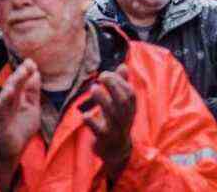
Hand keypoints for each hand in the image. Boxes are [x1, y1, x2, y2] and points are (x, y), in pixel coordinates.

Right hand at [0, 59, 40, 189]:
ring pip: (5, 96)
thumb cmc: (21, 129)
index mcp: (14, 99)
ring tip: (20, 73)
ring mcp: (1, 114)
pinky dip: (4, 101)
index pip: (19, 82)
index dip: (25, 71)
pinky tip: (10, 92)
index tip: (32, 61)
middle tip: (28, 63)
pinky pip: (0, 111)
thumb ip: (33, 92)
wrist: (12, 152)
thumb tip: (36, 73)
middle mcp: (6, 104)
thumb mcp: (32, 108)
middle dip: (19, 74)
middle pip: (12, 86)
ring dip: (12, 84)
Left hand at [82, 64, 135, 179]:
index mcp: (131, 109)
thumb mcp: (122, 105)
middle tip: (101, 75)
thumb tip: (122, 66)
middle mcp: (126, 118)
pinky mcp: (105, 139)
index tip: (107, 73)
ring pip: (112, 114)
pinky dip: (92, 122)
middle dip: (114, 86)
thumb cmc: (118, 122)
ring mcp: (116, 129)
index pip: (130, 93)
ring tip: (93, 88)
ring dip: (103, 99)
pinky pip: (99, 131)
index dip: (120, 82)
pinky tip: (85, 114)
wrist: (117, 151)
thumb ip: (122, 85)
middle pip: (124, 101)